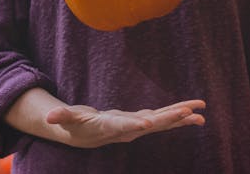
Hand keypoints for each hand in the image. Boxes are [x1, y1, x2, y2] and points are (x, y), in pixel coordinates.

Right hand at [46, 100, 205, 147]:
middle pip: (151, 124)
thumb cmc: (76, 126)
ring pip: (162, 122)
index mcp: (111, 127)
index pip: (124, 126)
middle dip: (170, 119)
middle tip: (190, 114)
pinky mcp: (142, 122)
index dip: (136, 124)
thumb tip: (48, 116)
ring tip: (201, 116)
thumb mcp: (67, 120)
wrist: (87, 137)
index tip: (149, 122)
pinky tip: (194, 115)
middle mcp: (129, 130)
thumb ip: (61, 116)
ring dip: (181, 118)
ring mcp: (137, 127)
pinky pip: (163, 119)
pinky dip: (178, 116)